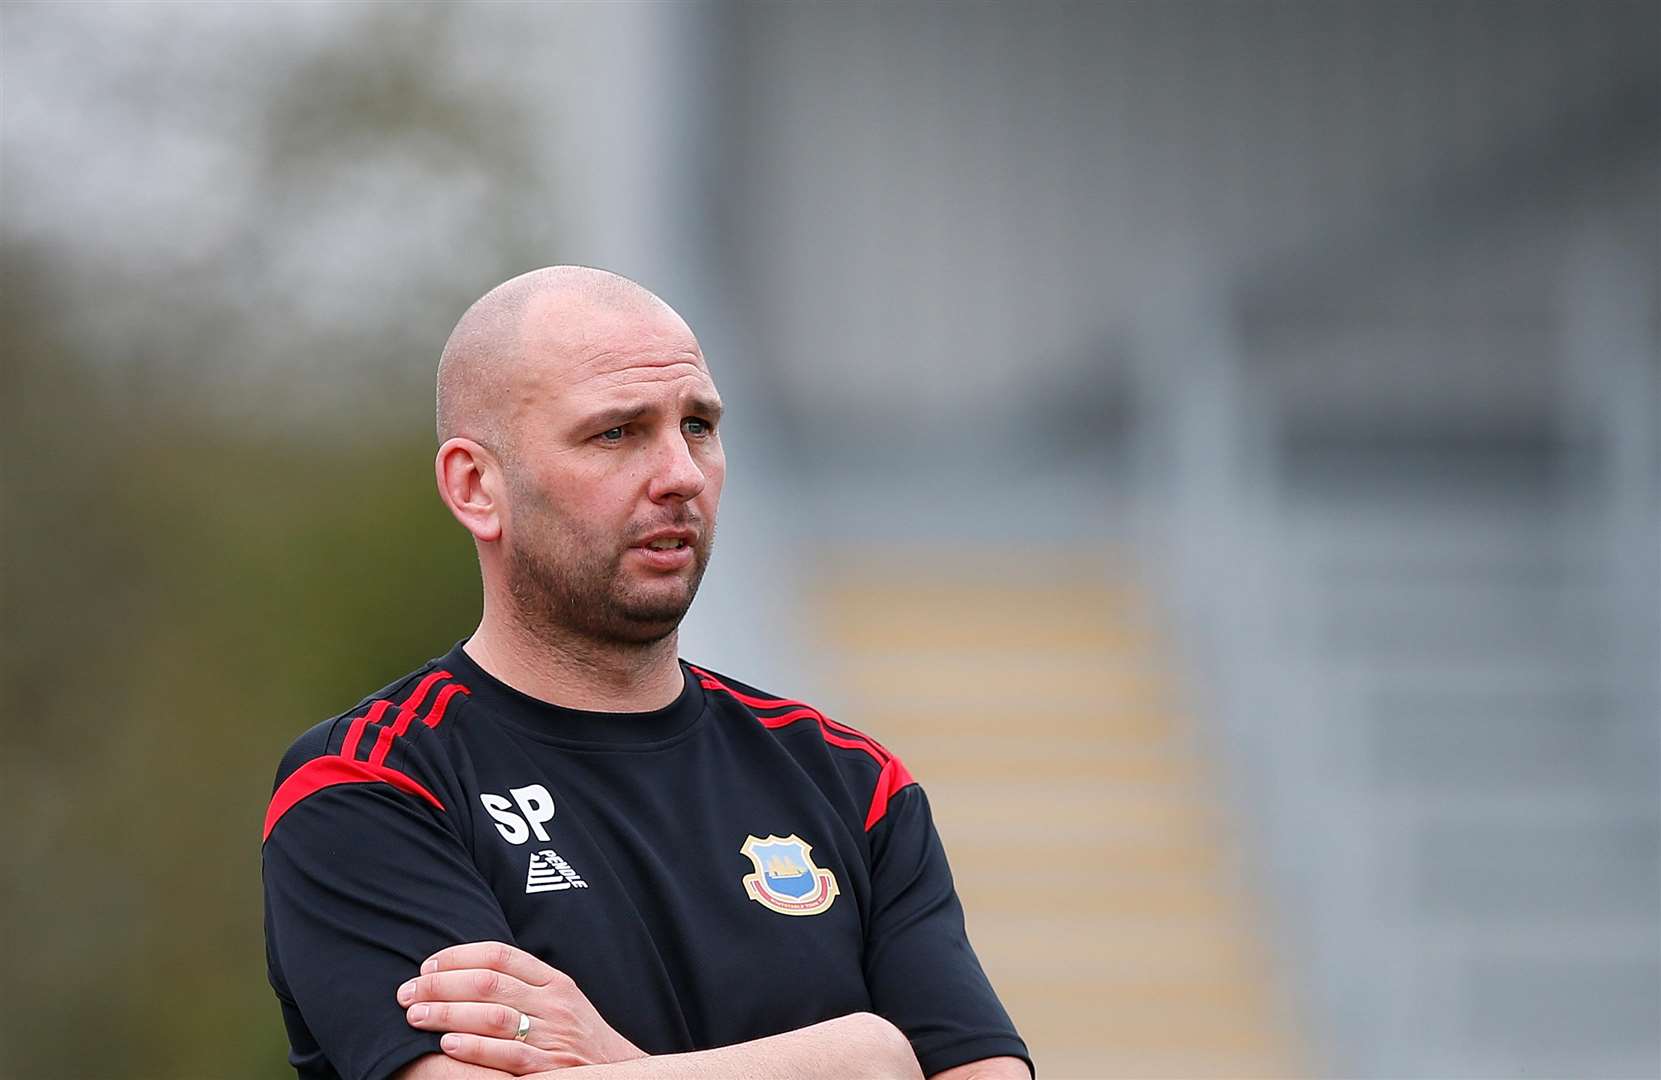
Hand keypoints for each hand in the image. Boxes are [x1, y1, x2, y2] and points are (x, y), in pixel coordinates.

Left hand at [398, 941, 647, 1075]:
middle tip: (408, 993)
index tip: (427, 966)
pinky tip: (448, 1044)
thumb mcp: (561, 1001)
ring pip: (493, 1016)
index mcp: (554, 982)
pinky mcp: (549, 1069)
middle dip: (441, 986)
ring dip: (448, 1014)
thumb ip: (524, 985)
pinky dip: (475, 1048)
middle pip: (489, 983)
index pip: (499, 956)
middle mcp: (554, 1004)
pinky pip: (508, 1055)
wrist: (618, 1072)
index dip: (458, 957)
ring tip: (416, 1016)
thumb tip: (467, 972)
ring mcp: (552, 1036)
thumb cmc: (578, 1037)